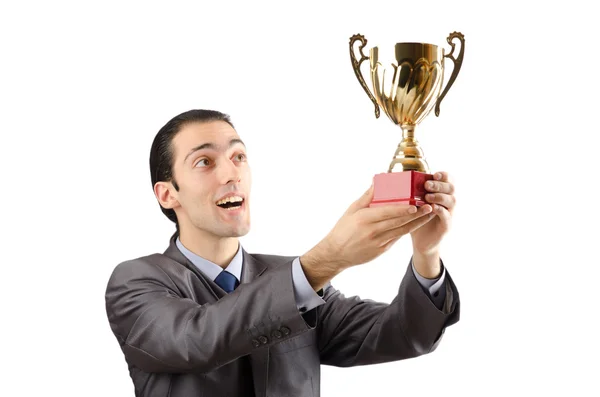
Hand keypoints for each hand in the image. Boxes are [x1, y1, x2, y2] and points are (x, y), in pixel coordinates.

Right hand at [300, 182, 435, 287]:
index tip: (416, 204)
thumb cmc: (343, 229)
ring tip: (429, 214)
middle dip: (416, 215)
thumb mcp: (351, 210)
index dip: (403, 209)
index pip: (387, 212)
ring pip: (402, 231)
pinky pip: (397, 238)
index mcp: (364, 218)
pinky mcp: (382, 250)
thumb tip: (377, 182)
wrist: (336, 253)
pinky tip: (417, 223)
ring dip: (417, 223)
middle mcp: (373, 231)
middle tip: (430, 206)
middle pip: (398, 222)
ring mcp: (378, 242)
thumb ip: (366, 197)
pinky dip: (408, 230)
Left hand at [410, 171, 455, 257]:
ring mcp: (449, 213)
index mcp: (441, 193)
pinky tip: (432, 208)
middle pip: (452, 188)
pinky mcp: (447, 225)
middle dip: (440, 185)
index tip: (434, 174)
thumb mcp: (411, 203)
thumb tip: (387, 175)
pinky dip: (441, 211)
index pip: (448, 179)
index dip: (443, 176)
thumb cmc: (415, 218)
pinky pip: (447, 216)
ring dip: (440, 196)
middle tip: (427, 185)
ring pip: (452, 200)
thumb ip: (407, 190)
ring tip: (427, 197)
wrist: (421, 241)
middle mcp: (447, 202)